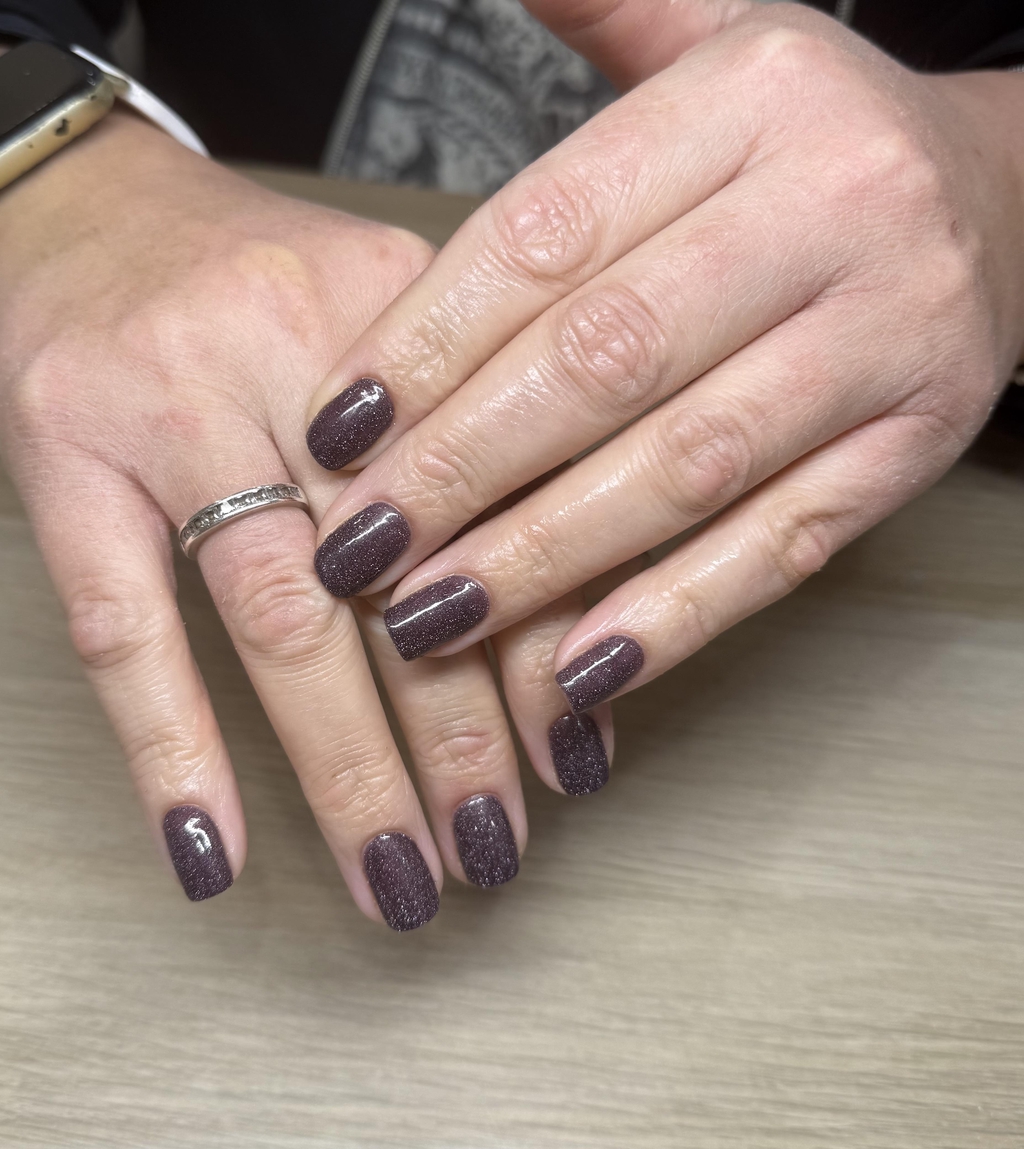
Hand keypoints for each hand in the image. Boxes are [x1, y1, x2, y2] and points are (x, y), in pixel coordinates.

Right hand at [0, 111, 609, 926]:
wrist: (94, 210)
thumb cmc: (261, 291)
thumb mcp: (390, 331)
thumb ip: (475, 447)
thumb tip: (560, 619)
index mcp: (406, 315)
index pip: (502, 501)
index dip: (546, 640)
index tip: (577, 751)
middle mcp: (299, 350)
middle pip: (401, 570)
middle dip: (460, 732)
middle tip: (498, 845)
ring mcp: (172, 405)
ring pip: (280, 613)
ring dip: (349, 764)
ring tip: (401, 871)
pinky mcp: (69, 456)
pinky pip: (123, 623)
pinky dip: (173, 747)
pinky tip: (214, 849)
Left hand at [304, 0, 1023, 711]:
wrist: (1011, 199)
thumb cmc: (820, 143)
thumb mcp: (719, 48)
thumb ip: (604, 21)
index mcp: (753, 98)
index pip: (549, 233)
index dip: (427, 340)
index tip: (337, 428)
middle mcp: (832, 212)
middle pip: (608, 360)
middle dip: (465, 467)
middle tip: (361, 550)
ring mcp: (888, 340)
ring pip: (687, 466)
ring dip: (547, 556)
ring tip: (434, 616)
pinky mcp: (913, 448)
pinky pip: (785, 545)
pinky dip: (675, 614)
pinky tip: (578, 666)